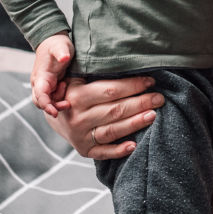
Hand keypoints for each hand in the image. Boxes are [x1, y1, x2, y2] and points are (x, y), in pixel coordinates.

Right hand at [31, 33, 73, 116]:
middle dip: (52, 107)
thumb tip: (64, 58)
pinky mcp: (51, 85)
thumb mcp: (60, 46)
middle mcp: (40, 83)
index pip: (40, 96)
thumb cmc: (56, 44)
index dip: (46, 105)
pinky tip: (66, 86)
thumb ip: (61, 52)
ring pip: (48, 101)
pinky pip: (53, 97)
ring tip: (66, 87)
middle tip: (67, 104)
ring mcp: (45, 85)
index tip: (55, 112)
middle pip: (41, 102)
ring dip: (57, 102)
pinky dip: (60, 97)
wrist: (53, 40)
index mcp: (40, 77)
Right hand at [44, 75, 164, 159]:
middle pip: (115, 110)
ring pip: (112, 130)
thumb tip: (129, 60)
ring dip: (135, 123)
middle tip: (159, 98)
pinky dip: (119, 150)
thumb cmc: (73, 90)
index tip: (150, 81)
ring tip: (153, 115)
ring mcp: (80, 135)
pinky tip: (134, 145)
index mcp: (76, 95)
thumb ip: (95, 70)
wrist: (53, 113)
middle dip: (140, 103)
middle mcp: (77, 117)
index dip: (132, 85)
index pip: (110, 90)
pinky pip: (103, 152)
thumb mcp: (77, 76)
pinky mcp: (84, 149)